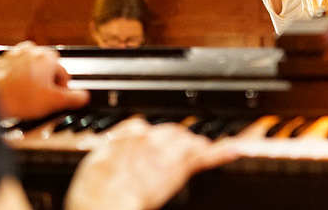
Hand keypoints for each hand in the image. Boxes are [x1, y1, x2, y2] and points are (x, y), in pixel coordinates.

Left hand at [0, 41, 89, 119]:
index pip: (64, 73)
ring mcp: (18, 53)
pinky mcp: (5, 58)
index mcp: (48, 58)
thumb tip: (84, 96)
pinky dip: (21, 73)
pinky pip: (19, 64)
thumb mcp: (54, 102)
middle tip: (44, 94)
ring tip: (31, 90)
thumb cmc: (20, 98)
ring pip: (34, 63)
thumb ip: (74, 98)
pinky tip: (19, 86)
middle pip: (50, 65)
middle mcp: (34, 51)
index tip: (57, 98)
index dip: (63, 88)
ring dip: (36, 74)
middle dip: (49, 79)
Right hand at [64, 119, 238, 209]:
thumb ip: (109, 147)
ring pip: (189, 141)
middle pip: (172, 131)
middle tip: (183, 145)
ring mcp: (166, 153)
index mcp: (129, 135)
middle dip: (179, 137)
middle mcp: (150, 138)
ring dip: (197, 144)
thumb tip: (113, 144)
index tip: (155, 143)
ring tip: (206, 148)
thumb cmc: (94, 187)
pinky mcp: (179, 170)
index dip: (154, 136)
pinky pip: (204, 158)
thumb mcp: (94, 159)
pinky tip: (233, 150)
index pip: (147, 128)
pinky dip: (220, 152)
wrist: (104, 200)